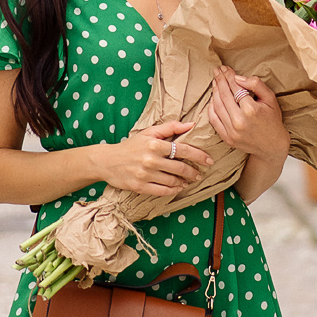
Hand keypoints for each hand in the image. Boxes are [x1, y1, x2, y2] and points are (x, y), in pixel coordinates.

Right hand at [96, 120, 212, 196]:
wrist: (107, 161)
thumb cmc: (131, 146)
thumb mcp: (148, 133)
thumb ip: (170, 127)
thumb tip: (191, 124)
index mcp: (154, 144)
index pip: (182, 150)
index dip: (198, 156)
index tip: (208, 160)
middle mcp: (151, 160)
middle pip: (180, 168)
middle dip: (193, 172)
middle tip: (199, 174)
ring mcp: (145, 174)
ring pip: (173, 181)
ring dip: (184, 182)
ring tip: (188, 181)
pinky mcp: (140, 187)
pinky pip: (163, 191)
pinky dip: (173, 191)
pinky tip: (177, 188)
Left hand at [207, 66, 288, 166]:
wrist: (272, 146)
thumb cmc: (272, 120)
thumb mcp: (270, 98)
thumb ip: (256, 84)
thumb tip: (237, 78)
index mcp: (251, 110)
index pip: (235, 88)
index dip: (229, 76)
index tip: (225, 68)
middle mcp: (239, 121)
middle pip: (224, 95)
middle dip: (219, 80)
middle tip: (217, 71)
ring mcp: (232, 131)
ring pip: (217, 106)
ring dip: (214, 91)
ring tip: (215, 81)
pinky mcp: (227, 138)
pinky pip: (213, 119)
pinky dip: (211, 107)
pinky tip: (213, 98)